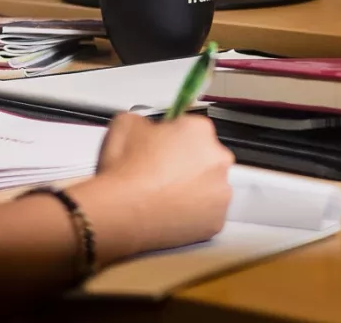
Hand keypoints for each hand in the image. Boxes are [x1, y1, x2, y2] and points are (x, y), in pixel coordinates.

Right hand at [65, 113, 233, 262]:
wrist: (120, 213)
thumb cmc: (124, 174)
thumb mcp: (126, 124)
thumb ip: (146, 120)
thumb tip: (146, 127)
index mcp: (200, 130)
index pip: (192, 128)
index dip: (173, 138)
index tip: (163, 148)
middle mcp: (218, 159)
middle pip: (206, 157)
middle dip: (187, 164)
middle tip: (160, 174)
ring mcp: (220, 192)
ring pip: (209, 187)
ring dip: (192, 189)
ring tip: (163, 196)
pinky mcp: (216, 221)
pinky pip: (207, 214)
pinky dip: (192, 214)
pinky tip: (169, 212)